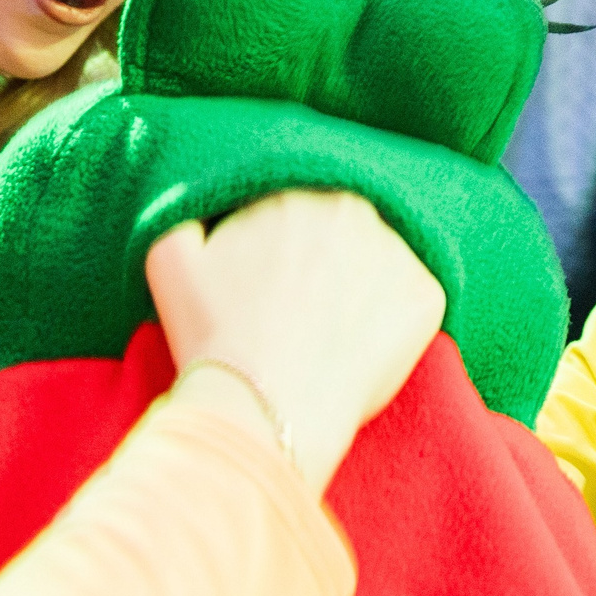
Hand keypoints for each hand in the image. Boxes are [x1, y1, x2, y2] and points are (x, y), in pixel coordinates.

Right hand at [144, 191, 445, 490]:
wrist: (264, 408)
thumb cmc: (213, 335)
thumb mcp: (168, 256)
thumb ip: (185, 207)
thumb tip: (208, 203)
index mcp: (295, 188)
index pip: (296, 208)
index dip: (280, 247)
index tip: (270, 284)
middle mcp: (355, 207)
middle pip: (342, 232)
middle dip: (324, 263)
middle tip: (299, 313)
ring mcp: (398, 251)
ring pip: (379, 264)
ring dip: (360, 288)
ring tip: (326, 335)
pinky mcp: (427, 297)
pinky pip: (412, 300)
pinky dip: (392, 324)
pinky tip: (357, 351)